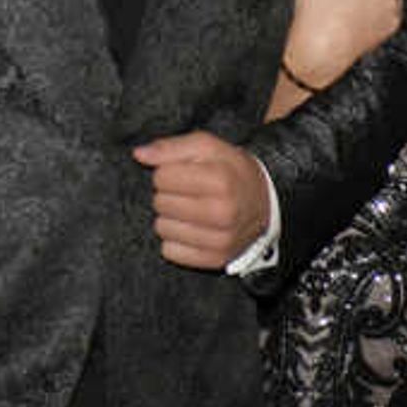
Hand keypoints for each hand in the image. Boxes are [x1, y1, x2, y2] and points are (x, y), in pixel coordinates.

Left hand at [134, 130, 271, 267]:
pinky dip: (177, 240)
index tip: (183, 174)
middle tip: (189, 193)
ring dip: (171, 219)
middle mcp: (222, 213)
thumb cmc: (233, 172)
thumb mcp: (209, 147)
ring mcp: (220, 240)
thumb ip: (172, 147)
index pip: (161, 177)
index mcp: (221, 180)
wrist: (266, 203)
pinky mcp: (215, 259)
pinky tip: (193, 229)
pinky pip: (170, 251)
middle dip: (169, 195)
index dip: (168, 172)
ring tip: (190, 211)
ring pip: (162, 229)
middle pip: (160, 204)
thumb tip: (139, 154)